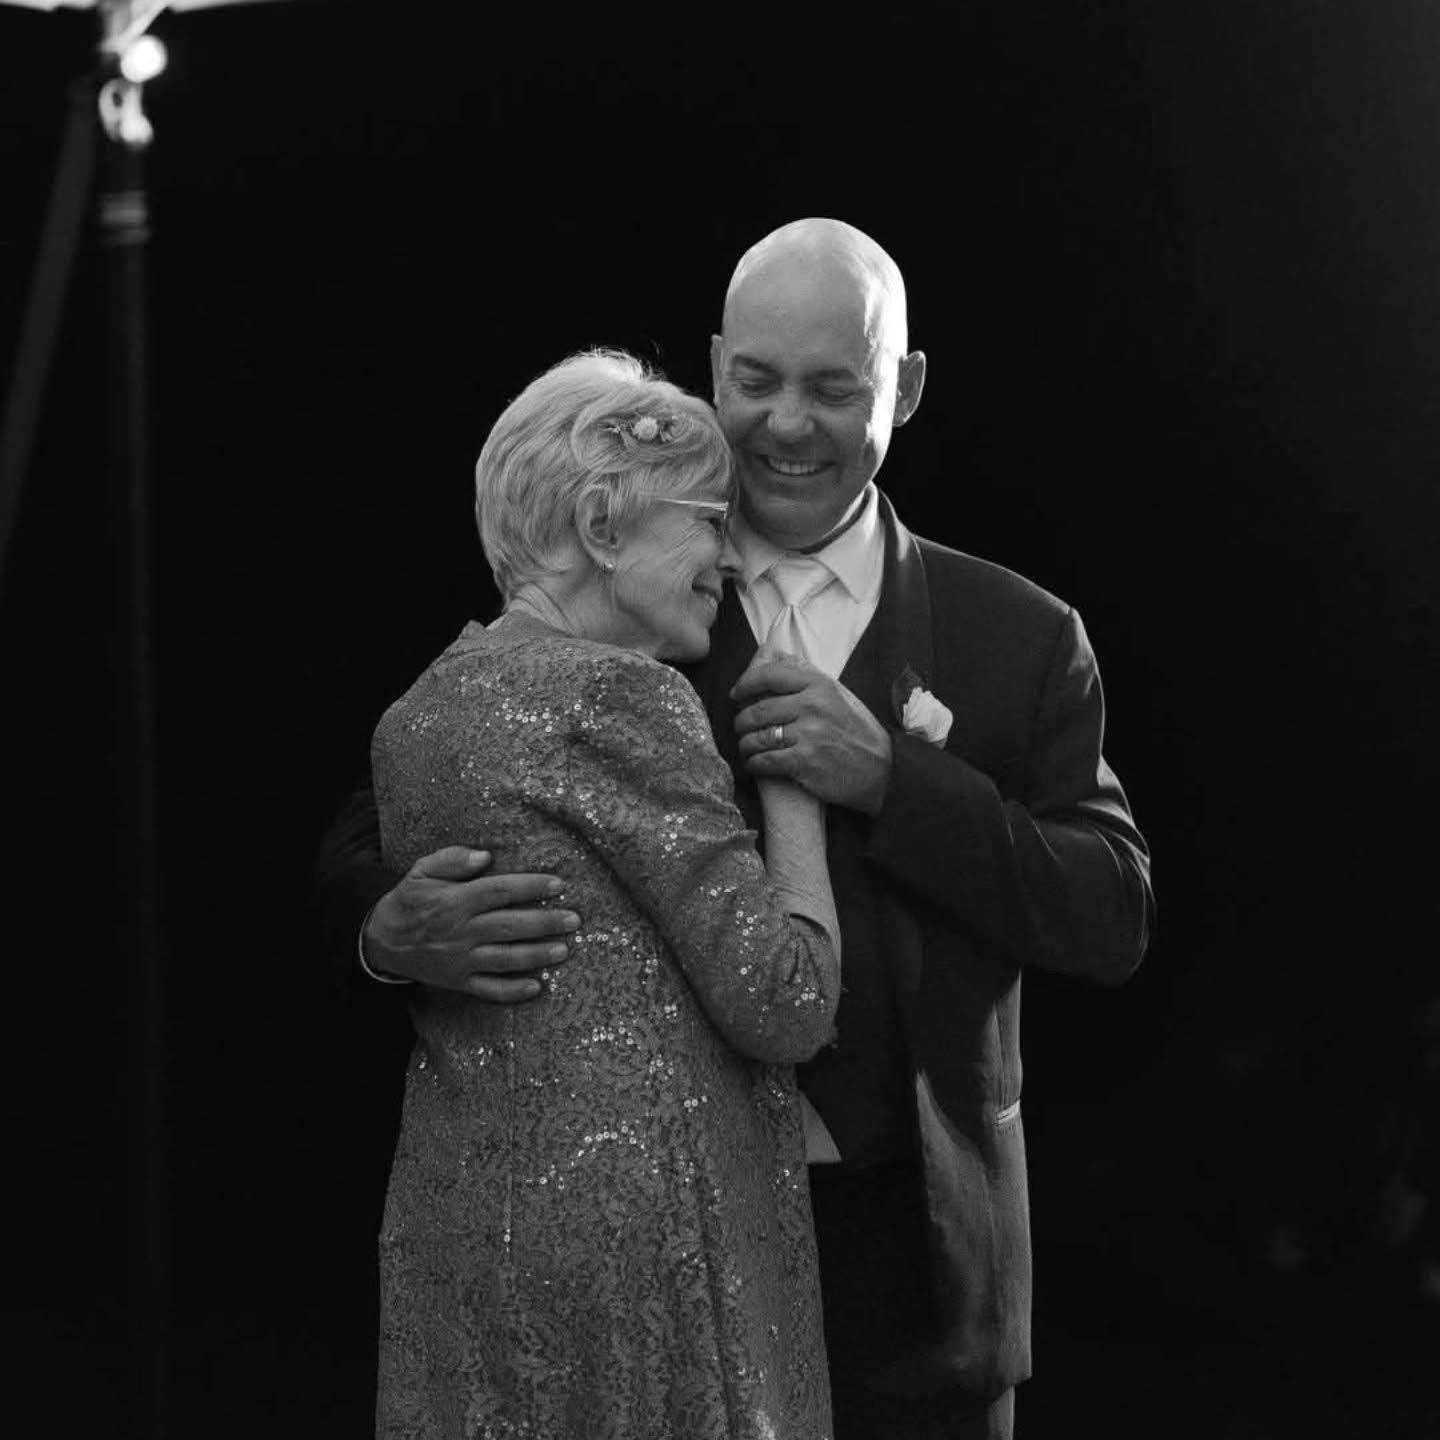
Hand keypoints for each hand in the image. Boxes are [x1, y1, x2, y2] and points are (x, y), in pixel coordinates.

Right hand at [363, 847, 578, 1001]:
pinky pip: (488, 990)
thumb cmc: (410, 900)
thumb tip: (485, 856)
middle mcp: (460, 932)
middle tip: (574, 920)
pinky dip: (512, 992)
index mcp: (454, 901)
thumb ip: (452, 859)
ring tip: (565, 950)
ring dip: (536, 956)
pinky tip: (536, 988)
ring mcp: (460, 960)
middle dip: (544, 923)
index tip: (559, 883)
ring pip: (504, 959)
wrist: (380, 941)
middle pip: (509, 926)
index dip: (530, 886)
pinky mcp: (458, 982)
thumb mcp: (422, 870)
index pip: (499, 891)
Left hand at [731, 650, 892, 814]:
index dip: (746, 684)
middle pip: (758, 709)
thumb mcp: (838, 693)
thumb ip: (805, 675)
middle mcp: (813, 706)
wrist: (883, 770)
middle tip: (740, 727)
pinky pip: (765, 761)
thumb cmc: (857, 731)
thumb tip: (769, 652)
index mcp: (820, 685)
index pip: (770, 675)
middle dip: (741, 721)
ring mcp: (808, 735)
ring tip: (746, 748)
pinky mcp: (805, 763)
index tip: (736, 694)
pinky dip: (753, 764)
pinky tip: (755, 765)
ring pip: (757, 737)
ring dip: (745, 745)